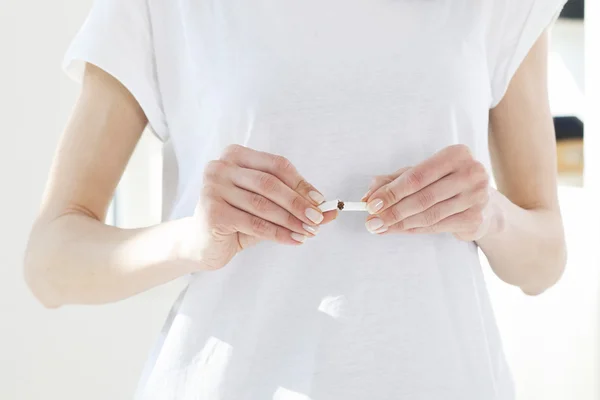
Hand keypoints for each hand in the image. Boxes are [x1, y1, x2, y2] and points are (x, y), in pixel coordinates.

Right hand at [179, 145, 336, 269]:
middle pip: (270, 183)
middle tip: (317, 219)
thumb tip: (330, 210)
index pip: (276, 165)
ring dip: (291, 220)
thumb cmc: (236, 220)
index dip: (301, 183)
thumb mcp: (267, 208)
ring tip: (308, 232)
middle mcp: (221, 166)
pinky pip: (254, 224)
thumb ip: (295, 205)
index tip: (320, 201)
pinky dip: (278, 233)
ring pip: (263, 205)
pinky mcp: (212, 212)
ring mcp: (213, 188)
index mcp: (236, 155)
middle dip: (298, 203)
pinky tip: (293, 240)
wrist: (201, 244)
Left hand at [362, 144, 496, 240]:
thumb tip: (368, 196)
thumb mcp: (420, 174)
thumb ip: (393, 181)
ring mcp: (476, 197)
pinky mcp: (475, 218)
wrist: (484, 203)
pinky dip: (413, 230)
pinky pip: (436, 227)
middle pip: (422, 198)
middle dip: (392, 212)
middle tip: (372, 221)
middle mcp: (470, 173)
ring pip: (429, 215)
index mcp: (456, 154)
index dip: (391, 192)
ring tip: (380, 227)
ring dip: (400, 224)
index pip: (417, 176)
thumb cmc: (446, 182)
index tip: (371, 204)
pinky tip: (398, 230)